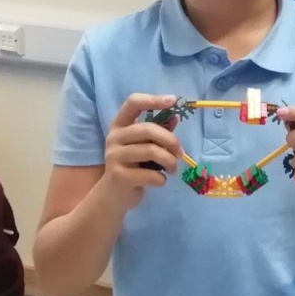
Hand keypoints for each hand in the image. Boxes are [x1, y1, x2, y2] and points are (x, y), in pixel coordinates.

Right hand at [100, 94, 182, 209]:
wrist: (114, 195)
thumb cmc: (133, 166)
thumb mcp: (143, 146)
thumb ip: (157, 132)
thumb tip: (175, 117)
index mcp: (119, 125)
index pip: (133, 103)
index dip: (153, 100)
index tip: (173, 100)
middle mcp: (114, 138)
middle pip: (148, 129)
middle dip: (171, 140)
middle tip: (180, 153)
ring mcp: (114, 157)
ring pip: (151, 151)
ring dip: (170, 161)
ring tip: (173, 168)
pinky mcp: (119, 176)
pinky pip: (150, 174)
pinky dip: (161, 178)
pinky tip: (161, 180)